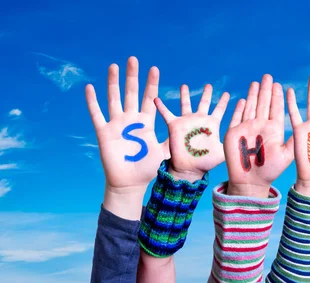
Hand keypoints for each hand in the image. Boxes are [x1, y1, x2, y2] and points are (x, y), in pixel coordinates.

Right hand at [85, 56, 167, 218]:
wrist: (130, 182)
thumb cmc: (147, 168)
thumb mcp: (164, 152)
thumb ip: (174, 141)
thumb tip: (193, 135)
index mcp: (146, 122)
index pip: (149, 98)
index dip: (151, 84)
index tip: (155, 69)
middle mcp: (131, 120)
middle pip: (131, 93)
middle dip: (133, 76)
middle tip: (134, 59)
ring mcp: (117, 124)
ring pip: (114, 98)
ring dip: (113, 82)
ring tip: (114, 66)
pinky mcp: (104, 133)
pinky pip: (97, 114)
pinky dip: (92, 102)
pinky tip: (90, 88)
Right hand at [154, 84, 229, 180]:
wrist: (189, 168)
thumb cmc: (206, 161)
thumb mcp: (222, 151)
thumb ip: (231, 142)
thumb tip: (244, 138)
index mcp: (212, 124)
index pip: (220, 109)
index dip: (224, 102)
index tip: (229, 93)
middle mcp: (200, 120)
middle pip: (204, 102)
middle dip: (206, 94)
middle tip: (209, 85)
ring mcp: (187, 122)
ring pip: (186, 104)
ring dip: (185, 95)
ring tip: (184, 86)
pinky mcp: (175, 126)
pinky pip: (166, 114)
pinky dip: (161, 106)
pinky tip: (156, 98)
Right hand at [223, 75, 293, 197]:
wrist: (251, 182)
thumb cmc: (270, 170)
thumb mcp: (286, 155)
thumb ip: (294, 141)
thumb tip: (305, 128)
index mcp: (273, 129)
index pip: (275, 108)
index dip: (277, 96)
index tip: (279, 84)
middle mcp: (260, 126)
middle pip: (263, 104)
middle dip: (266, 90)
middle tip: (268, 76)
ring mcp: (246, 129)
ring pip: (251, 107)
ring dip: (253, 95)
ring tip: (256, 82)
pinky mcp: (234, 133)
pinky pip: (236, 117)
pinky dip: (239, 108)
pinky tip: (243, 99)